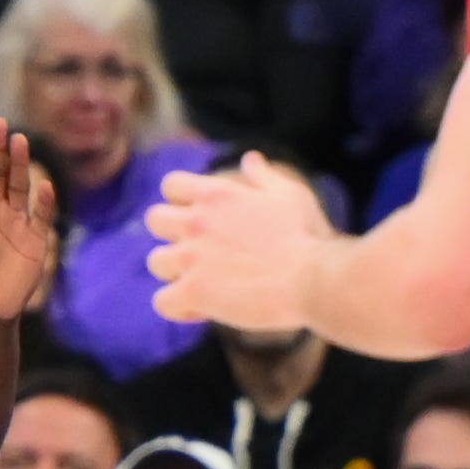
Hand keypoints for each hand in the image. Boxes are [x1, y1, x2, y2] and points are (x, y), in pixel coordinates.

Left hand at [146, 151, 338, 330]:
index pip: (172, 184)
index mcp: (216, 194)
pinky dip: (179, 307)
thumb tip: (250, 159)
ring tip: (203, 282)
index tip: (198, 217)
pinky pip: (163, 302)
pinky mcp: (193, 291)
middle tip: (198, 252)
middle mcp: (196, 221)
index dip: (179, 201)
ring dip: (175, 272)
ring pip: (156, 262)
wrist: (314, 278)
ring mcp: (191, 257)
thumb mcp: (288, 194)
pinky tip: (203, 310)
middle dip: (171, 235)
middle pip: (155, 220)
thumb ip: (263, 176)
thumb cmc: (306, 236)